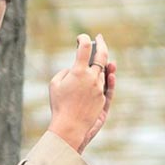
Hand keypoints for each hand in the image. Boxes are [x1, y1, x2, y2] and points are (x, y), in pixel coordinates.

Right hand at [47, 32, 114, 151]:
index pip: (84, 47)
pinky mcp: (102, 98)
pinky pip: (105, 85)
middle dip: (101, 44)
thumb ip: (65, 72)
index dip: (83, 38)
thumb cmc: (59, 106)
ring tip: (103, 55)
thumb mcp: (55, 85)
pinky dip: (106, 77)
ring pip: (105, 70)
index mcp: (78, 71)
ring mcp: (99, 88)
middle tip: (99, 38)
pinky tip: (109, 72)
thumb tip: (73, 69)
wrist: (70, 127)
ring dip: (104, 61)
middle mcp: (92, 77)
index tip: (80, 37)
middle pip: (101, 55)